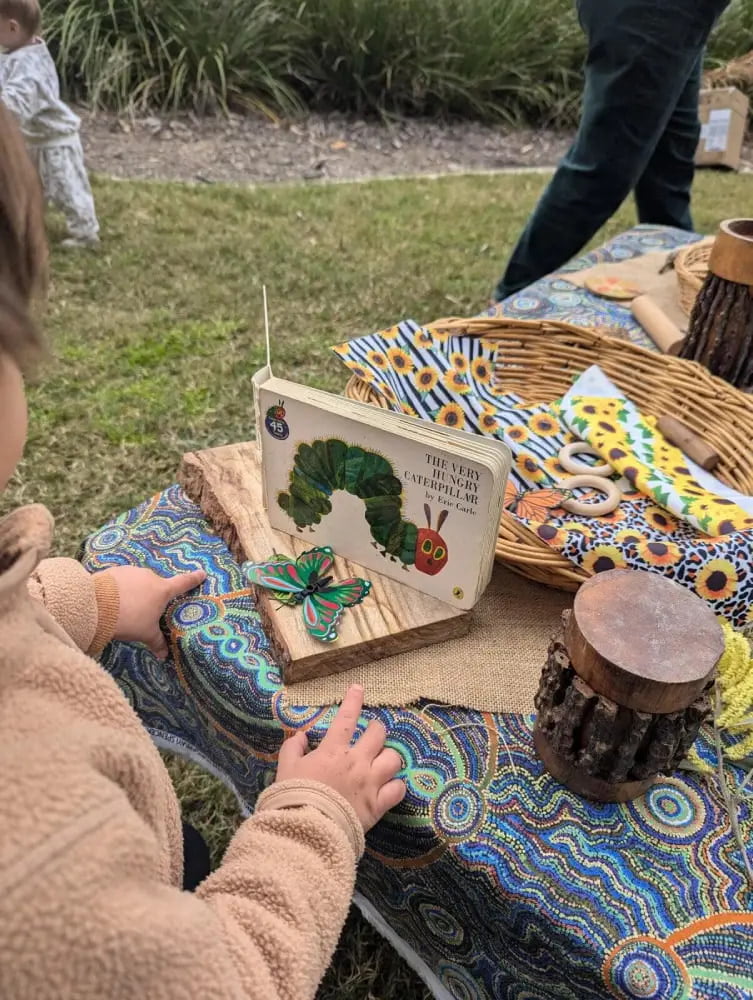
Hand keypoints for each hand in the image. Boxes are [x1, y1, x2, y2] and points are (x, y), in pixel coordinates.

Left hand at [100, 565, 206, 658]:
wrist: (97, 606)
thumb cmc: (129, 620)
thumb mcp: (145, 634)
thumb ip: (157, 643)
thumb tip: (164, 656)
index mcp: (162, 590)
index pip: (183, 583)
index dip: (194, 579)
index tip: (202, 573)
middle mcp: (149, 577)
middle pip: (156, 585)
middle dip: (151, 596)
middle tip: (143, 610)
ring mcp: (132, 571)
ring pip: (137, 582)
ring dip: (134, 591)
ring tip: (124, 608)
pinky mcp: (114, 571)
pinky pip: (121, 580)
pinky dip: (120, 588)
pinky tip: (112, 601)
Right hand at [276, 685, 405, 831]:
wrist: (306, 830)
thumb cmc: (293, 797)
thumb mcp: (286, 768)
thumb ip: (293, 748)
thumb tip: (301, 736)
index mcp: (333, 751)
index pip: (346, 718)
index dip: (353, 700)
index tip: (359, 688)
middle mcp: (356, 762)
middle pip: (378, 734)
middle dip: (377, 730)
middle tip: (372, 734)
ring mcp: (370, 782)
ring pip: (393, 759)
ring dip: (389, 757)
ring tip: (383, 761)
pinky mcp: (378, 804)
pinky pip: (398, 789)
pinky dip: (397, 786)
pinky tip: (392, 787)